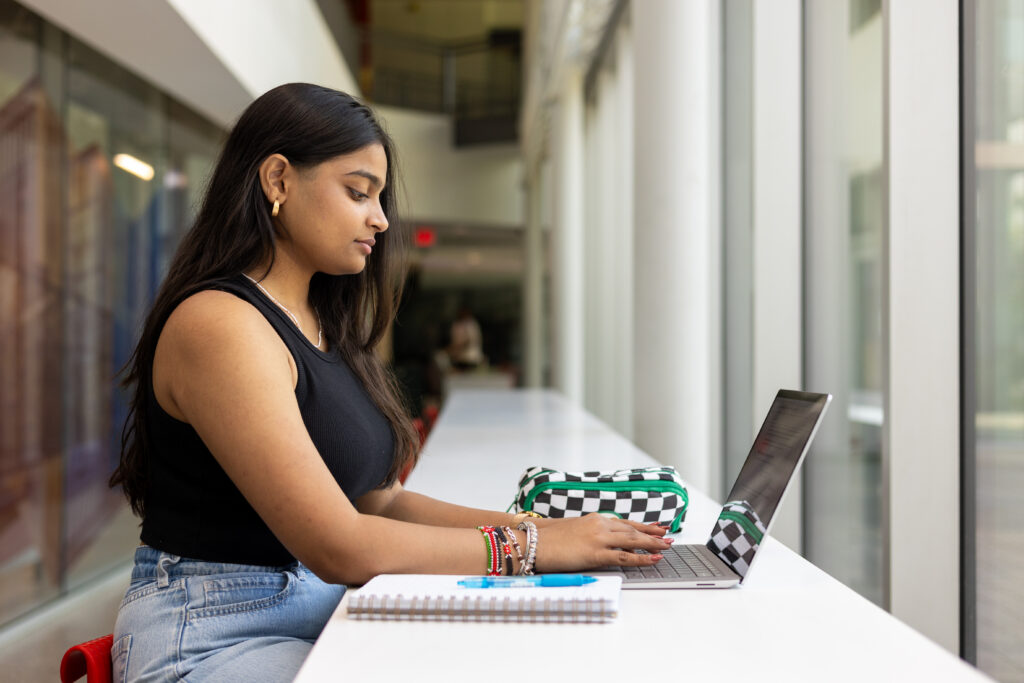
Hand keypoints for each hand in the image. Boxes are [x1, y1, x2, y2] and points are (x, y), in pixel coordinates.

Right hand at [531, 514, 671, 571]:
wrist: (533, 542)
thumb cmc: (547, 539)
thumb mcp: (571, 530)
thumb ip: (587, 534)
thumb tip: (597, 543)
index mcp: (593, 519)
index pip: (624, 522)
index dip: (641, 525)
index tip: (655, 526)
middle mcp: (599, 525)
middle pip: (632, 529)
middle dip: (652, 533)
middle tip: (668, 536)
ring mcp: (599, 538)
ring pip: (633, 540)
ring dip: (653, 543)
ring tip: (667, 546)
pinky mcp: (596, 553)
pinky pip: (625, 557)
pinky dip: (642, 558)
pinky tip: (654, 559)